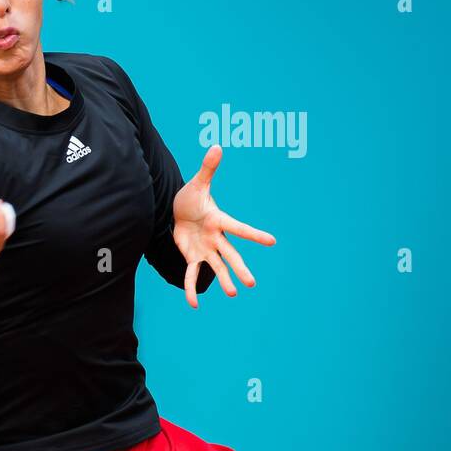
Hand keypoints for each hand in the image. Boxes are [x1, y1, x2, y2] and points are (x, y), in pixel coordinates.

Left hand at [173, 145, 276, 307]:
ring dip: (223, 280)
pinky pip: (192, 274)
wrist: (178, 211)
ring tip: (234, 293)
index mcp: (220, 220)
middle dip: (239, 267)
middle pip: (230, 254)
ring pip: (216, 266)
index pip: (238, 228)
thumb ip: (208, 168)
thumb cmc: (192, 197)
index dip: (254, 234)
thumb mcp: (197, 183)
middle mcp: (216, 238)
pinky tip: (193, 304)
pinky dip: (191, 288)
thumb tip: (217, 146)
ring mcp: (205, 249)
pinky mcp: (192, 257)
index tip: (272, 241)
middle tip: (252, 282)